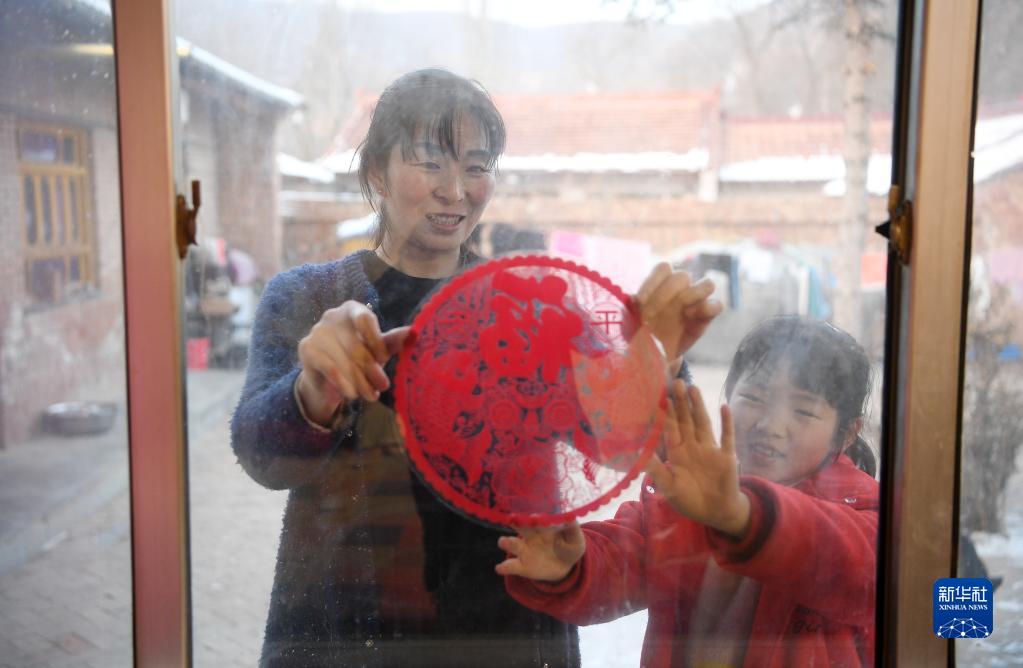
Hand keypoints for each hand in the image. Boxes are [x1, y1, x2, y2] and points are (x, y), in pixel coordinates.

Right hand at [296, 301, 411, 425]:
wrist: (327, 377)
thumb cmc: (357, 358)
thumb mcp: (377, 350)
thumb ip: (392, 342)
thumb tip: (414, 333)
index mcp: (352, 310)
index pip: (365, 319)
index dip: (376, 341)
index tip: (385, 360)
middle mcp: (332, 316)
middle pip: (355, 344)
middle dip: (372, 369)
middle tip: (384, 385)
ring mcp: (317, 332)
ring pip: (344, 360)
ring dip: (360, 381)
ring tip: (372, 396)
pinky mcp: (307, 349)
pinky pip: (330, 368)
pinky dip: (344, 383)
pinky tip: (353, 395)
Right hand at [495, 523, 585, 581]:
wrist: (566, 567)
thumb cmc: (570, 547)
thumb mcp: (576, 540)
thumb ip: (573, 529)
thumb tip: (570, 517)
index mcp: (543, 527)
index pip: (537, 519)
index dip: (536, 518)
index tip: (535, 517)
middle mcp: (530, 536)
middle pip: (521, 527)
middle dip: (516, 523)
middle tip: (513, 519)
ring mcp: (524, 551)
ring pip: (512, 544)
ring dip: (507, 542)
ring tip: (504, 541)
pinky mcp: (521, 566)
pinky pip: (510, 566)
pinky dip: (504, 567)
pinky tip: (500, 568)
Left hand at [636, 263, 722, 361]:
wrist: (652, 352)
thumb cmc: (639, 330)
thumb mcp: (630, 319)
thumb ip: (631, 308)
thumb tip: (631, 300)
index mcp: (661, 282)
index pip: (663, 268)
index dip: (652, 282)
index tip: (639, 303)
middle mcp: (680, 288)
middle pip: (683, 276)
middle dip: (666, 294)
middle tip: (652, 314)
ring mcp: (695, 301)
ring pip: (707, 284)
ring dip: (693, 295)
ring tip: (682, 312)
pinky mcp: (706, 317)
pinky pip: (717, 305)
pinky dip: (707, 309)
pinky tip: (690, 318)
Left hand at [647, 381, 749, 537]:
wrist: (716, 512)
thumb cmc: (689, 499)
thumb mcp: (668, 485)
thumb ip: (654, 469)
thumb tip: (634, 455)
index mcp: (677, 452)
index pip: (671, 428)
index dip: (666, 413)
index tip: (661, 395)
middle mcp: (693, 446)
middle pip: (686, 420)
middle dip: (681, 402)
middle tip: (675, 381)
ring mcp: (710, 449)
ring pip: (703, 423)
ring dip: (699, 406)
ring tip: (693, 387)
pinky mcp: (726, 456)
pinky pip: (726, 436)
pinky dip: (726, 423)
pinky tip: (724, 407)